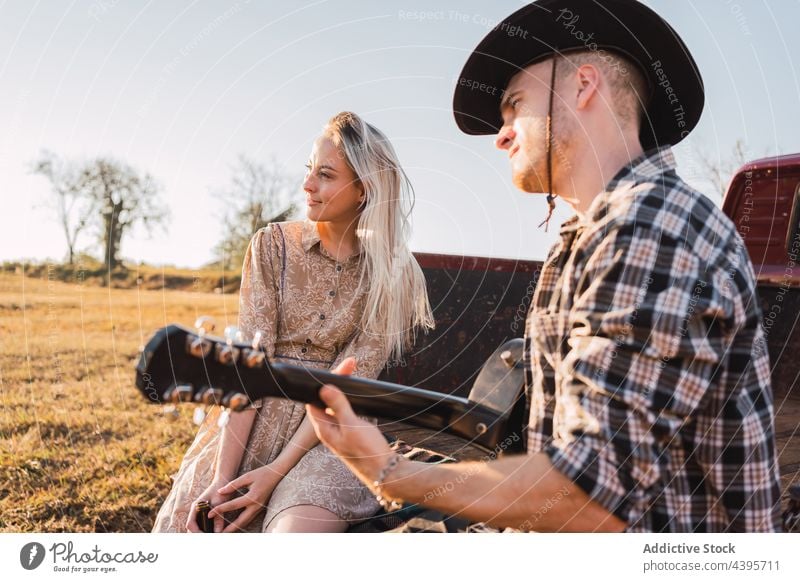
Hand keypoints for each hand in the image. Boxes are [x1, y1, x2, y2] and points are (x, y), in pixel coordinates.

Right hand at [186, 479, 231, 532]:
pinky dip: (206, 529)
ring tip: (212, 537)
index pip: (190, 524)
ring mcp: (199, 512)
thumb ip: (219, 517)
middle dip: (198, 534)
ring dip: (201, 532)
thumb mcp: (220, 503)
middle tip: (209, 539)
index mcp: (195, 507)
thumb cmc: (221, 489)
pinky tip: (214, 532)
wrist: (224, 480)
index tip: (205, 537)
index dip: (196, 532)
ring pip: (196, 526)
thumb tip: (218, 532)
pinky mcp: (205, 513)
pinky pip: (202, 524)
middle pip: (192, 527)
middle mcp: (195, 510)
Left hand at [209, 464, 286, 531]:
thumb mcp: (247, 477)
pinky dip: (240, 523)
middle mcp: (256, 506)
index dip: (220, 509)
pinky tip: (233, 525)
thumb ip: (233, 485)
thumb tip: (220, 492)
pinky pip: (249, 519)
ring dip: (235, 528)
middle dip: (229, 528)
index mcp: (252, 497)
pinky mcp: (260, 509)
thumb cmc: (262, 473)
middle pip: (240, 521)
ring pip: (245, 522)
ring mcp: (259, 509)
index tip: (209, 514)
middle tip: (218, 534)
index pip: (232, 505)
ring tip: (224, 532)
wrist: (277, 474)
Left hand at [305, 357, 393, 483]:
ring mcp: (341, 432)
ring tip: (353, 373)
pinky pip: (346, 412)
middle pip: (326, 400)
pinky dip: (351, 400)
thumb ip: (338, 406)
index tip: (337, 370)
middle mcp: (330, 430)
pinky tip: (357, 395)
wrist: (385, 472)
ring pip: (337, 405)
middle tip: (351, 365)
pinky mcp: (352, 433)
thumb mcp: (352, 425)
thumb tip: (324, 388)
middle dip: (336, 381)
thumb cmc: (367, 452)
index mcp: (324, 429)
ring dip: (344, 390)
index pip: (315, 399)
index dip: (323, 382)